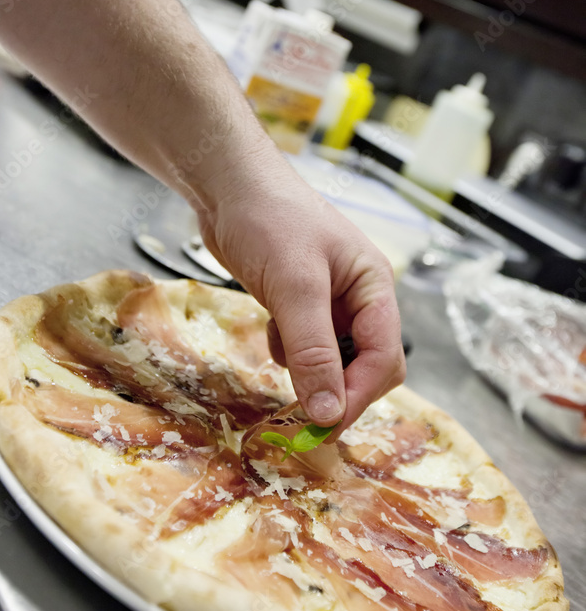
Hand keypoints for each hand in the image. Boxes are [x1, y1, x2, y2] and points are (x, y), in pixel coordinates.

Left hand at [198, 162, 405, 433]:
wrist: (226, 185)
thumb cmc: (269, 220)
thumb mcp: (295, 287)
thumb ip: (314, 351)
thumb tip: (329, 413)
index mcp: (373, 287)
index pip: (385, 358)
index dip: (358, 395)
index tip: (324, 425)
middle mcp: (357, 296)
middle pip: (365, 365)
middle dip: (337, 390)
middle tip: (302, 416)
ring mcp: (326, 300)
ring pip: (332, 358)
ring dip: (310, 371)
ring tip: (283, 360)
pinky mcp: (296, 302)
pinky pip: (304, 345)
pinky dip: (289, 351)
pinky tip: (271, 331)